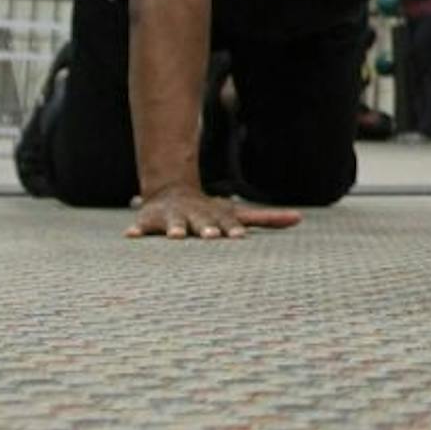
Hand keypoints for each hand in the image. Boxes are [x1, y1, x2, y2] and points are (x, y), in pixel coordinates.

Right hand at [125, 185, 300, 239]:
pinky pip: (142, 226)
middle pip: (203, 223)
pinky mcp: (151, 220)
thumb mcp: (239, 213)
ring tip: (177, 236)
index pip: (228, 224)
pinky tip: (130, 235)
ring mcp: (174, 217)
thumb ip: (268, 218)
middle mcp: (197, 216)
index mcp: (217, 217)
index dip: (233, 230)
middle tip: (211, 237)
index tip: (239, 238)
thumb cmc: (213, 212)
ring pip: (175, 223)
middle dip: (207, 229)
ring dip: (176, 228)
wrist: (174, 192)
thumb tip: (299, 218)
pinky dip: (137, 230)